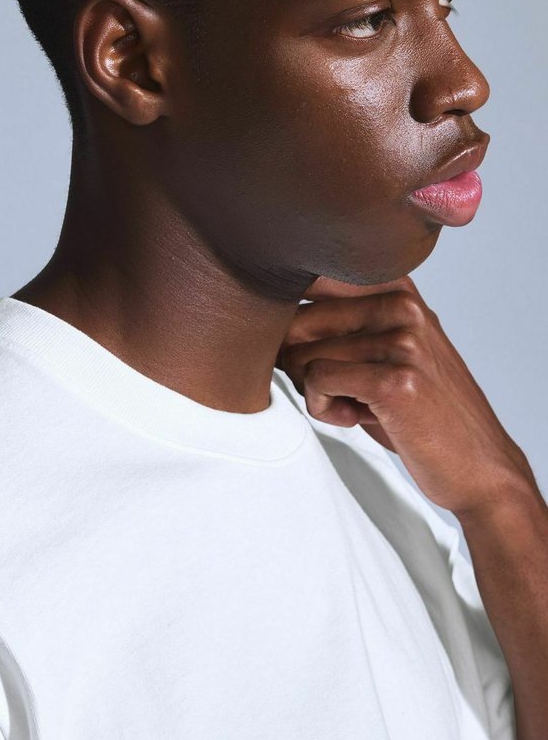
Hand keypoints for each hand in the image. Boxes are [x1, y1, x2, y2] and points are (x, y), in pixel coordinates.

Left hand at [277, 273, 534, 515]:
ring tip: (353, 404)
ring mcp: (402, 339)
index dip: (284, 310)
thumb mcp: (385, 350)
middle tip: (332, 387)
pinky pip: (317, 382)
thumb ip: (338, 322)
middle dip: (296, 360)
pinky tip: (356, 418)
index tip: (298, 341)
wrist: (477, 466)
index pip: (309, 273)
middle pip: (294, 318)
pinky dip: (324, 408)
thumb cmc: (418, 410)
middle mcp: (401, 304)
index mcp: (397, 287)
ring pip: (301, 354)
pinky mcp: (396, 379)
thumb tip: (262, 313)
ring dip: (313, 390)